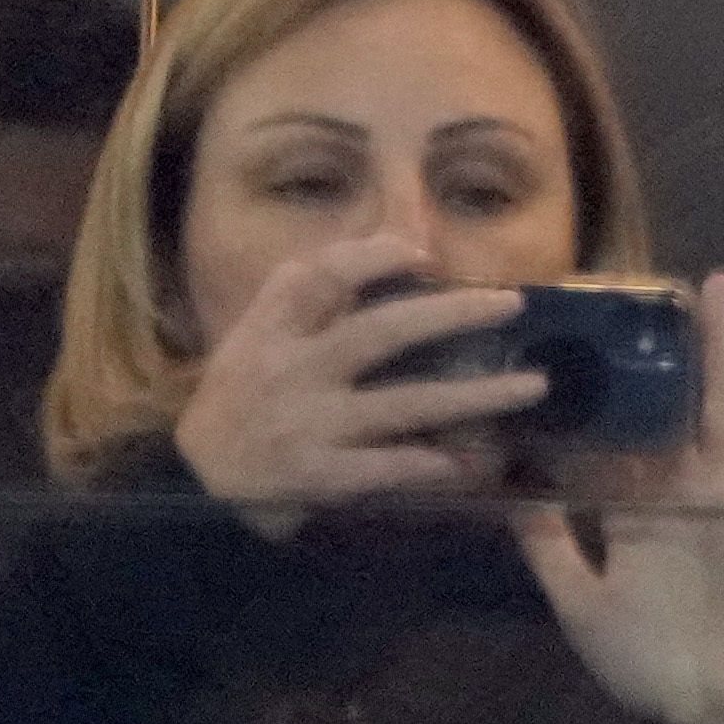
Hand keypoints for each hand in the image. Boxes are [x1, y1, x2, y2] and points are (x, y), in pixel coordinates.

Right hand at [170, 236, 546, 539]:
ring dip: (473, 395)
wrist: (192, 478)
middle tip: (511, 304)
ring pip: (402, 403)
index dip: (375, 255)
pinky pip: (383, 467)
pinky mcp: (313, 476)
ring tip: (531, 385)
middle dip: (452, 314)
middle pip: (381, 331)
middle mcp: (290, 370)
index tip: (424, 253)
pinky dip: (428, 463)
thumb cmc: (240, 394)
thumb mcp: (255, 334)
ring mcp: (305, 425)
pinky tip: (472, 462)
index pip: (323, 275)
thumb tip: (395, 245)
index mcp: (272, 328)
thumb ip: (309, 293)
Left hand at [512, 269, 723, 723]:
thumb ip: (550, 548)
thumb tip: (510, 490)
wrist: (711, 700)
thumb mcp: (579, 604)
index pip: (610, 434)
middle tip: (644, 287)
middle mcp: (680, 484)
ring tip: (718, 287)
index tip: (568, 339)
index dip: (594, 391)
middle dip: (663, 347)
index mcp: (632, 506)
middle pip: (671, 400)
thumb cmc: (645, 660)